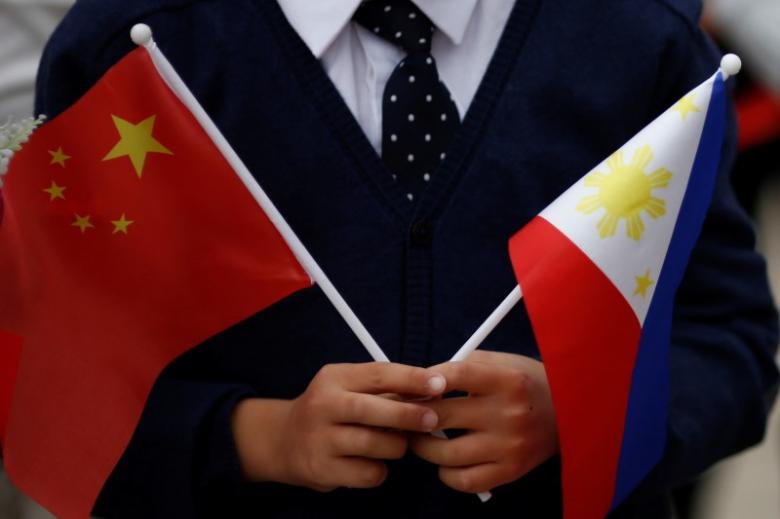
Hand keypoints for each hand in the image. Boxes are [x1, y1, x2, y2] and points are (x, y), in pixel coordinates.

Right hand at [232, 362, 446, 490]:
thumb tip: (432, 390)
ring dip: (396, 446)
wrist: (282, 440)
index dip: (411, 379)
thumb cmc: (330, 410)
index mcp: (334, 378)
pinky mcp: (321, 469)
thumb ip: (384, 388)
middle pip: (374, 409)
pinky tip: (371, 462)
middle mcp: (323, 405)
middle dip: (409, 415)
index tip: (439, 384)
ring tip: (394, 443)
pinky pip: (369, 473)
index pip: (378, 374)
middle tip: (433, 420)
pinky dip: (379, 470)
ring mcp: (320, 438)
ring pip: (375, 445)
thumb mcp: (348, 386)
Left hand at [409, 350, 557, 493]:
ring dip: (423, 447)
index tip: (411, 387)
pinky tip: (445, 461)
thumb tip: (421, 383)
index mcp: (506, 380)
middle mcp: (508, 413)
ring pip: (446, 454)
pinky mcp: (511, 470)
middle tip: (404, 415)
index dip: (425, 381)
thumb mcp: (501, 362)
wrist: (569, 412)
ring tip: (419, 439)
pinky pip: (465, 480)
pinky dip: (447, 473)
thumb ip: (463, 367)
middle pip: (441, 416)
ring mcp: (509, 446)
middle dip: (413, 415)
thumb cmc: (525, 383)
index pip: (454, 375)